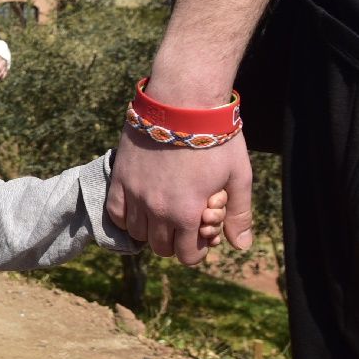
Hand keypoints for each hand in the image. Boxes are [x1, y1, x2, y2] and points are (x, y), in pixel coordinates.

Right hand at [107, 128, 253, 264]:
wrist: (182, 103)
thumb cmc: (216, 138)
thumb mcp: (238, 176)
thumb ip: (239, 215)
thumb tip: (242, 245)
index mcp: (188, 212)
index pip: (187, 255)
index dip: (196, 250)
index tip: (200, 236)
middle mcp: (157, 209)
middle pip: (161, 247)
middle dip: (176, 242)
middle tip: (184, 223)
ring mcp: (136, 195)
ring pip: (138, 233)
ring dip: (152, 230)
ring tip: (163, 214)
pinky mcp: (120, 179)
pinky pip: (117, 214)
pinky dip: (128, 218)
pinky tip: (140, 208)